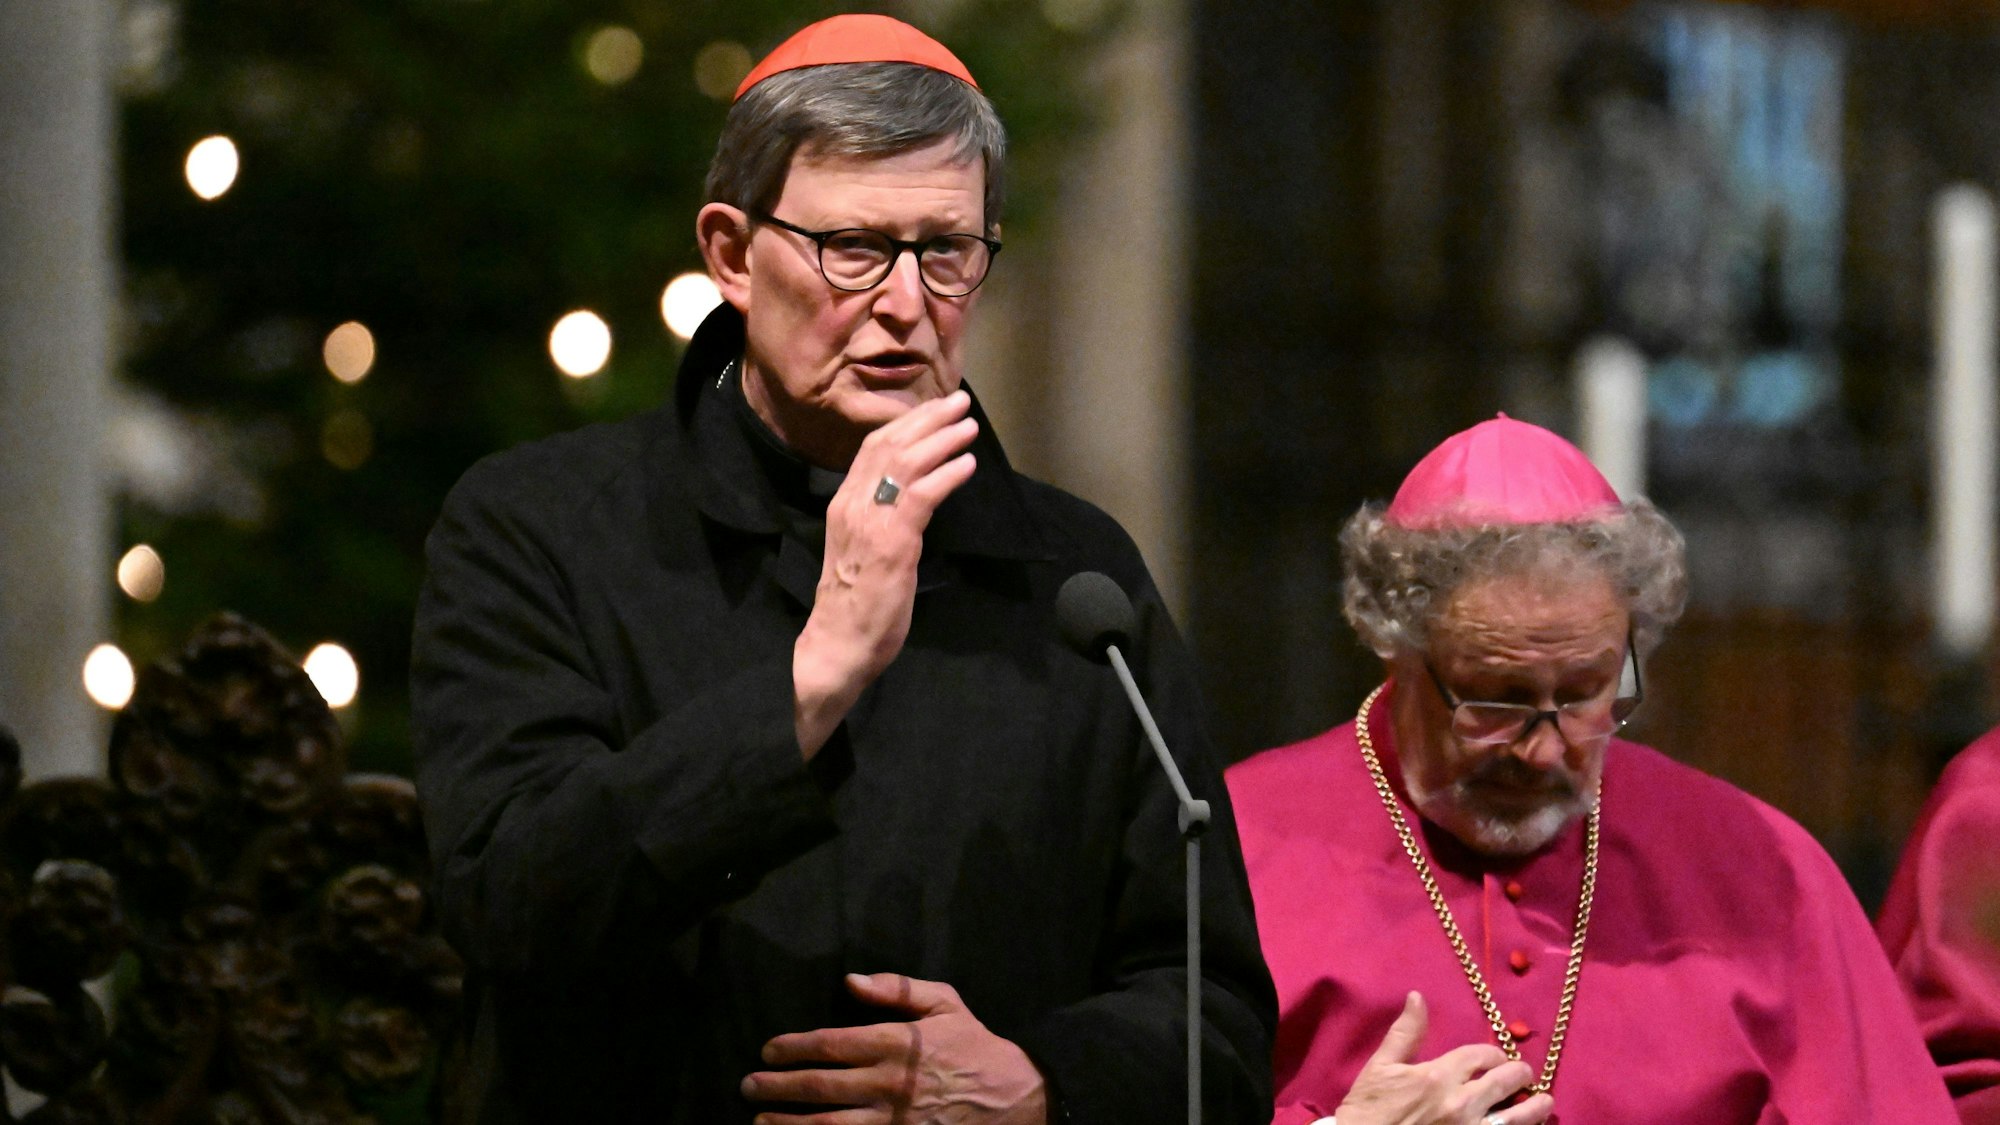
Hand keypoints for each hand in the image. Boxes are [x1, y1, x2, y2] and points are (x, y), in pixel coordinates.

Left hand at [741, 972, 1046, 1124]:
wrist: (1017, 1098)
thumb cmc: (976, 1047)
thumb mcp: (946, 1003)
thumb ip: (898, 989)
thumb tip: (852, 980)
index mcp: (898, 1044)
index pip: (832, 1044)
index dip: (794, 1047)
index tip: (768, 1049)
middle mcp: (890, 1084)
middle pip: (821, 1086)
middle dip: (778, 1087)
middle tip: (748, 1086)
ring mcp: (894, 1122)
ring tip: (759, 1123)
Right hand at [793, 391, 977, 757]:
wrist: (838, 643)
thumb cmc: (854, 605)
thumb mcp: (862, 549)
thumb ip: (880, 520)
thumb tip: (911, 500)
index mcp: (843, 504)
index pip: (872, 448)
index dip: (905, 422)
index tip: (932, 407)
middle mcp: (853, 504)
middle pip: (890, 444)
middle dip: (927, 418)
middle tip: (959, 402)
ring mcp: (871, 521)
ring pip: (907, 463)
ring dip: (942, 439)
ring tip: (969, 425)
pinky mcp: (893, 542)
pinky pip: (922, 496)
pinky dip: (947, 475)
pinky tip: (968, 465)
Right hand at [1335, 992, 1552, 1124]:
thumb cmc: (1369, 1108)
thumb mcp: (1381, 1066)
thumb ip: (1405, 1033)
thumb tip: (1418, 997)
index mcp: (1439, 1075)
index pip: (1482, 1055)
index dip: (1495, 1053)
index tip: (1498, 1057)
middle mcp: (1461, 1102)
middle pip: (1505, 1081)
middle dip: (1520, 1074)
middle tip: (1525, 1075)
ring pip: (1516, 1117)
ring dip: (1536, 1109)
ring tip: (1546, 1103)